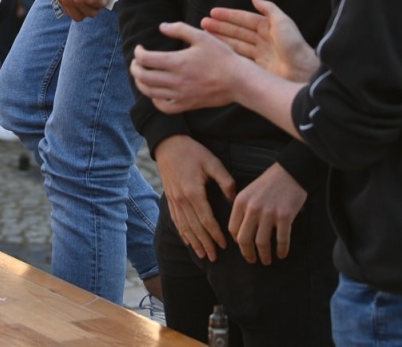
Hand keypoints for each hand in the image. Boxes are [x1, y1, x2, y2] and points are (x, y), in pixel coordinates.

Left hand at [54, 0, 110, 21]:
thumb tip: (80, 10)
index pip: (70, 14)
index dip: (80, 9)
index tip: (86, 2)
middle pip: (79, 17)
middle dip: (88, 11)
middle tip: (94, 1)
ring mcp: (80, 0)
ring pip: (91, 14)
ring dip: (97, 5)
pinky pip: (101, 6)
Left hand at [131, 21, 246, 112]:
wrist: (238, 80)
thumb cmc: (221, 57)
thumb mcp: (202, 36)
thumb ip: (179, 29)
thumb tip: (161, 26)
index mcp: (177, 62)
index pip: (146, 59)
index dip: (138, 53)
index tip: (140, 48)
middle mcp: (176, 81)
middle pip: (144, 77)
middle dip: (135, 68)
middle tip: (136, 62)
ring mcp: (181, 95)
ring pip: (150, 93)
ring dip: (141, 83)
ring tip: (141, 75)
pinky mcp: (187, 105)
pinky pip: (165, 107)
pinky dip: (155, 101)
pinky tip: (155, 93)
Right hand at [155, 136, 235, 261]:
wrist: (168, 144)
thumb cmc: (193, 151)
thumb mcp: (212, 162)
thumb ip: (225, 180)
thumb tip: (233, 199)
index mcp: (194, 192)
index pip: (206, 219)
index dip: (215, 234)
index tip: (224, 245)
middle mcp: (182, 200)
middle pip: (195, 228)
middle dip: (206, 244)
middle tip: (215, 257)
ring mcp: (174, 201)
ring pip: (185, 227)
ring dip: (194, 242)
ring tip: (203, 255)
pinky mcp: (170, 199)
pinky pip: (176, 220)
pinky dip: (182, 233)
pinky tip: (188, 242)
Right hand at [204, 0, 319, 82]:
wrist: (302, 71)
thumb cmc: (294, 45)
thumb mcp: (282, 22)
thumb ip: (268, 8)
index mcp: (268, 27)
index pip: (244, 19)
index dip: (228, 15)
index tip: (213, 12)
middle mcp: (262, 39)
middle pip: (237, 31)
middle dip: (220, 27)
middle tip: (203, 23)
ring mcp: (259, 54)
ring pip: (235, 44)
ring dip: (221, 39)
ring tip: (205, 35)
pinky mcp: (257, 67)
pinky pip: (239, 57)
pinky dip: (228, 53)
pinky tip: (216, 50)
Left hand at [229, 162, 306, 265]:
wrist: (290, 172)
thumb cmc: (269, 182)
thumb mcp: (249, 191)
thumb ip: (243, 209)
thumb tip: (240, 230)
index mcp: (241, 201)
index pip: (233, 229)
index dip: (237, 242)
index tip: (242, 247)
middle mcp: (252, 209)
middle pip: (244, 239)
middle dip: (247, 254)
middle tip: (252, 260)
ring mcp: (269, 213)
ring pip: (262, 243)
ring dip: (264, 255)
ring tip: (266, 261)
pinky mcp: (284, 216)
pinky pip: (281, 240)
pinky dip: (281, 250)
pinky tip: (282, 254)